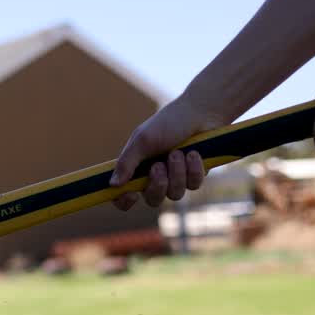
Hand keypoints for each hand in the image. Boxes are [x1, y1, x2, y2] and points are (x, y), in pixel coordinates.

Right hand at [109, 96, 224, 210]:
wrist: (201, 113)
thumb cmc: (168, 123)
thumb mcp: (143, 141)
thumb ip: (127, 163)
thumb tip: (112, 185)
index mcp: (137, 169)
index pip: (124, 195)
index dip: (125, 200)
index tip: (132, 195)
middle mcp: (155, 177)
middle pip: (153, 200)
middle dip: (158, 185)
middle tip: (159, 166)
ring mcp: (176, 178)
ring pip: (175, 194)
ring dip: (176, 173)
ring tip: (178, 152)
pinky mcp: (195, 176)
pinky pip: (193, 185)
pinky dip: (193, 168)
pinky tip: (194, 153)